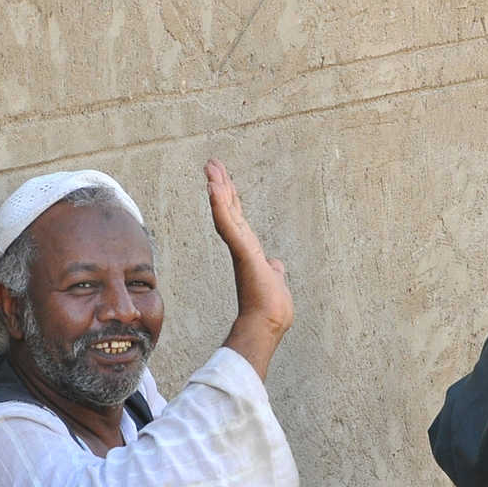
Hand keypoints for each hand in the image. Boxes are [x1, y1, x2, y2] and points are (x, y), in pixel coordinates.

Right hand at [207, 159, 293, 377]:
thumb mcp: (276, 281)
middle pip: (230, 209)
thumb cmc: (270, 309)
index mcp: (249, 251)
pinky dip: (221, 205)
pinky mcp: (243, 252)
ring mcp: (241, 249)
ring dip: (219, 189)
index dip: (231, 197)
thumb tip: (276, 265)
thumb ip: (274, 269)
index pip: (238, 218)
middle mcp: (242, 247)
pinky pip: (230, 225)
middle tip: (211, 162)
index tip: (222, 178)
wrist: (266, 324)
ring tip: (211, 168)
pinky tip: (214, 187)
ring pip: (227, 213)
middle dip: (221, 184)